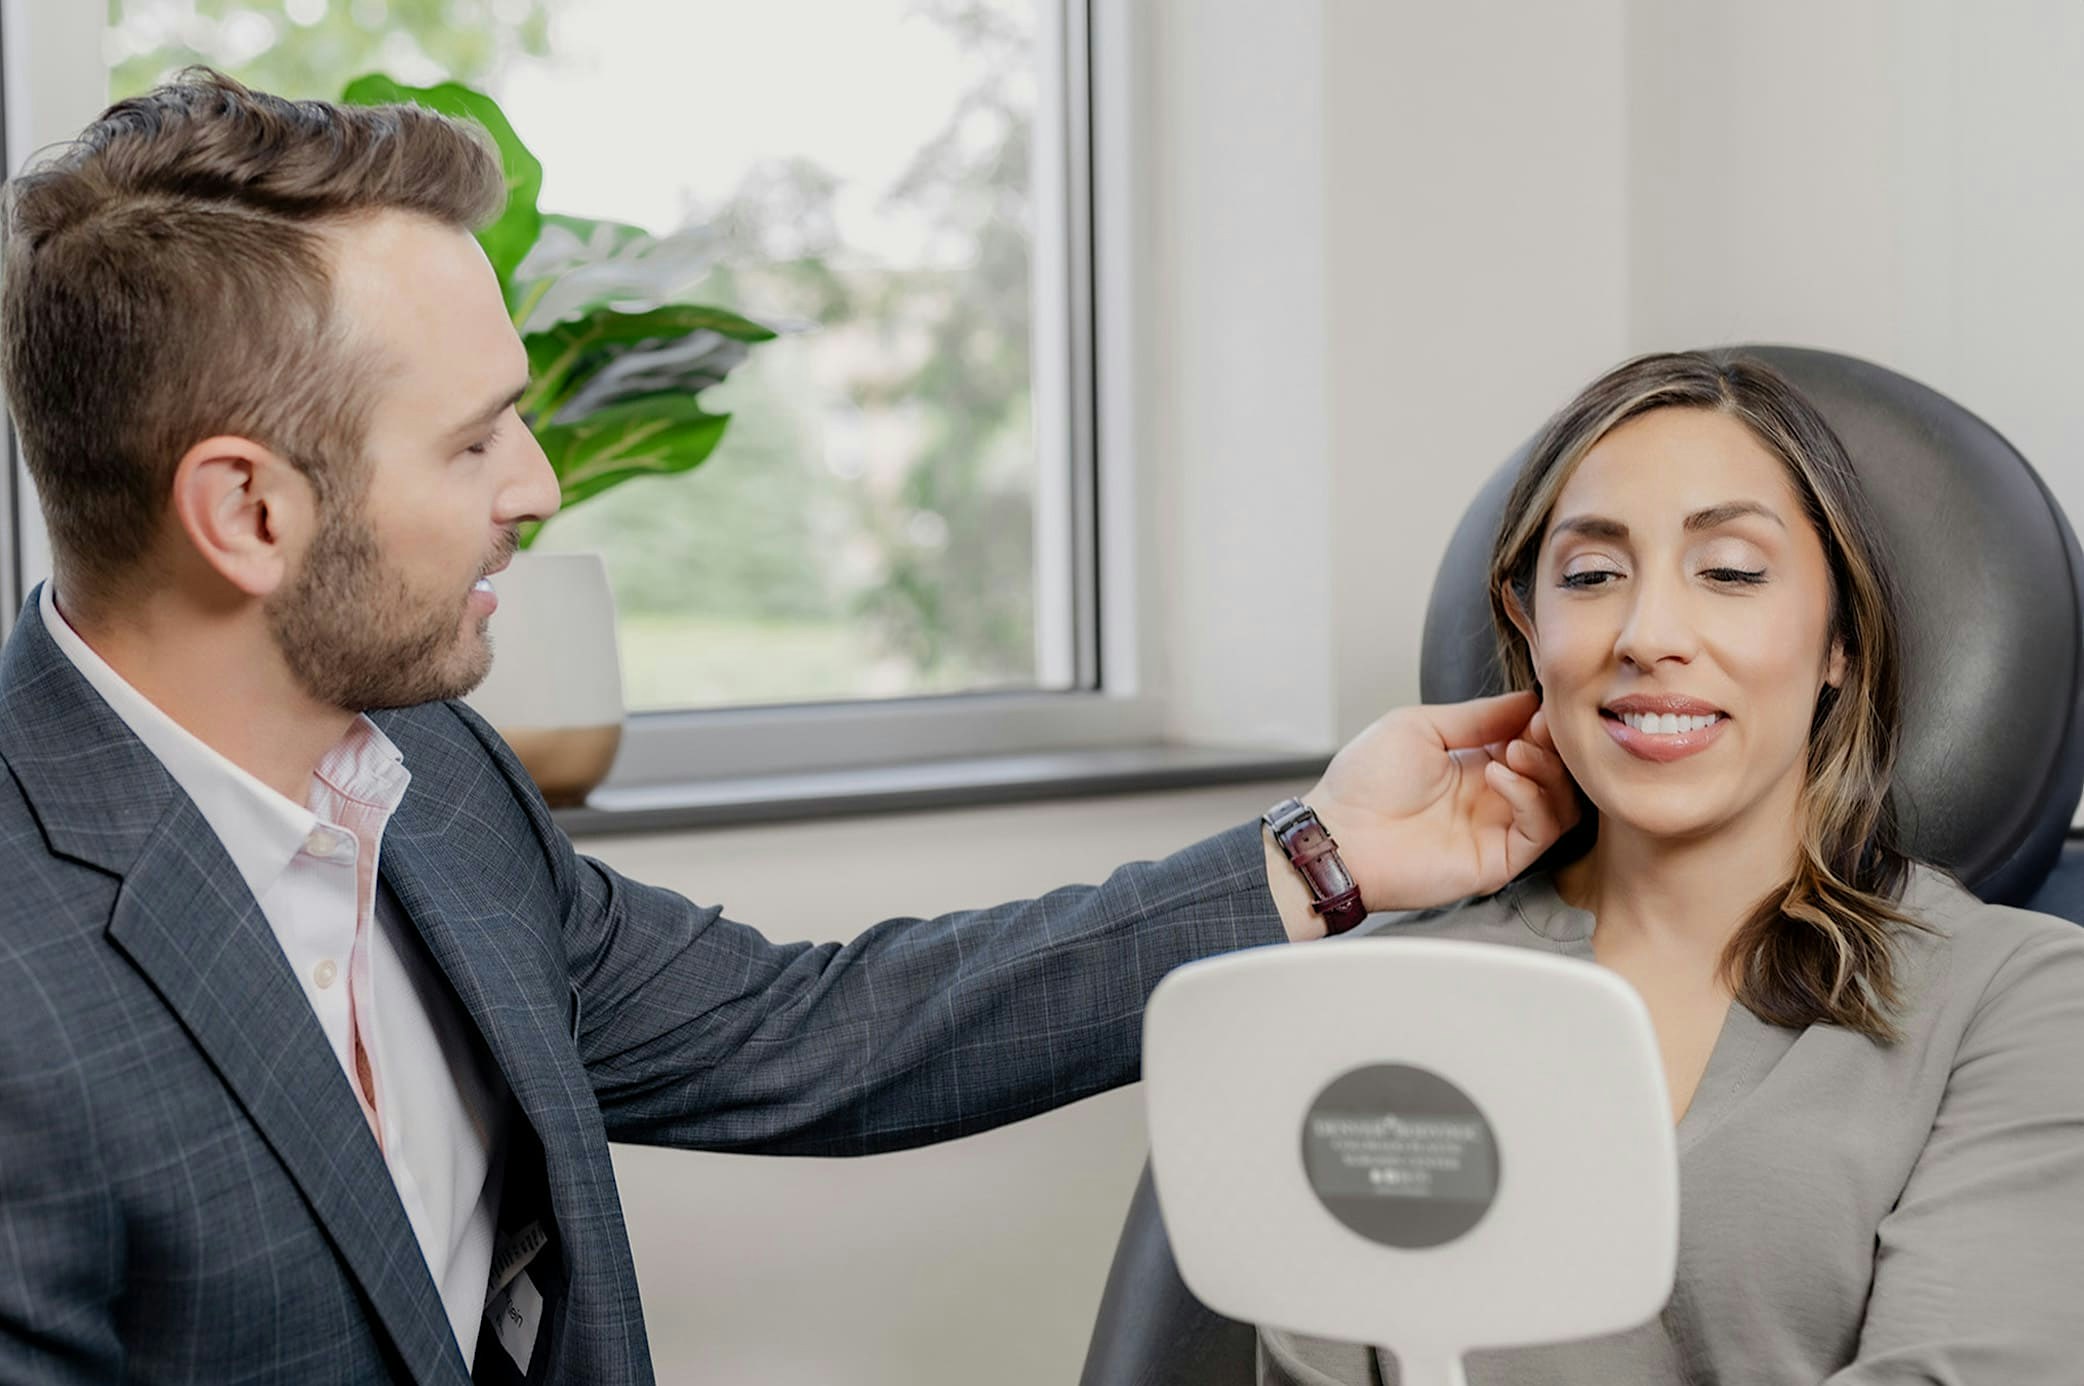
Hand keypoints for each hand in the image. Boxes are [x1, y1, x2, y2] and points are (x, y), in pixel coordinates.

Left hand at [1267, 691, 1580, 938]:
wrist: (1339, 834)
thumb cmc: (1365, 781)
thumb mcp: (1420, 726)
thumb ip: (1477, 716)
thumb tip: (1529, 700)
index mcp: (1477, 763)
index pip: (1533, 741)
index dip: (1542, 722)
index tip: (1541, 705)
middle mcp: (1494, 797)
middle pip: (1556, 771)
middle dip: (1551, 743)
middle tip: (1534, 727)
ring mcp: (1499, 830)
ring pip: (1561, 801)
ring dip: (1547, 770)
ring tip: (1514, 751)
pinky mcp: (1499, 861)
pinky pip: (1541, 830)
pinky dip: (1530, 798)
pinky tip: (1498, 776)